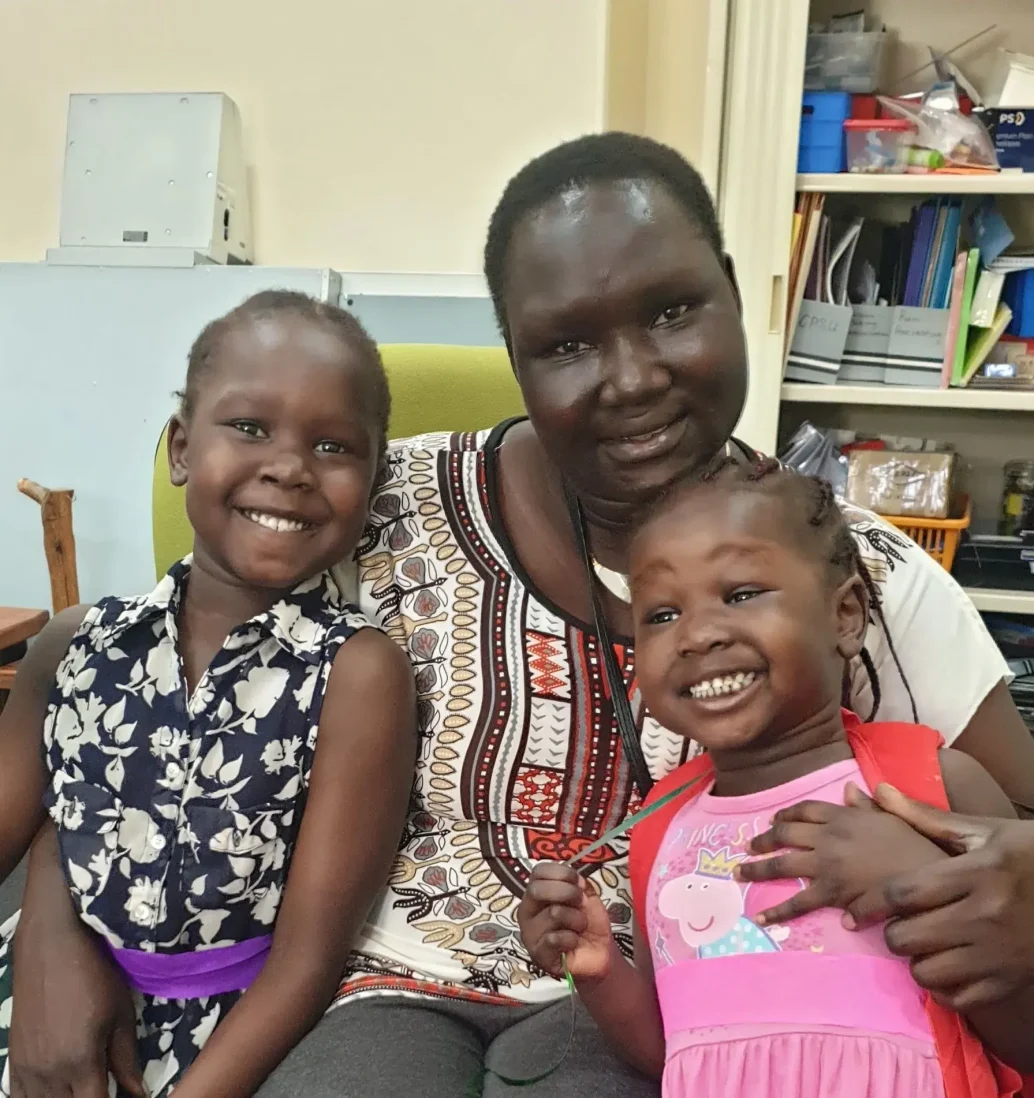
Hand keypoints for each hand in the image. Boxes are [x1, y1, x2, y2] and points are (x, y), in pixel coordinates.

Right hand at [8, 824, 145, 1097]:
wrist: (51, 946)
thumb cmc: (94, 974)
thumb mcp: (120, 1014)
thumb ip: (127, 1059)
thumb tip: (139, 1093)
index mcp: (81, 1063)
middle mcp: (49, 1074)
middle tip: (105, 1087)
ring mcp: (26, 1070)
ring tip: (82, 1087)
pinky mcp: (13, 1060)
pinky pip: (18, 1097)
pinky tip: (54, 1091)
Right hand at [517, 863, 612, 981]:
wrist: (598, 953)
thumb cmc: (589, 921)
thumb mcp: (587, 895)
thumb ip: (578, 882)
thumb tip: (574, 878)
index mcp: (537, 892)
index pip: (538, 872)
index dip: (562, 873)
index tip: (579, 882)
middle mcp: (528, 910)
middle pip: (537, 889)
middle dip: (567, 893)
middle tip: (581, 903)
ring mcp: (529, 933)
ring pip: (553, 914)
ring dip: (576, 919)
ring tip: (579, 927)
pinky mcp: (537, 954)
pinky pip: (554, 938)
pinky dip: (571, 938)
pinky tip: (573, 942)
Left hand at [739, 783, 945, 926]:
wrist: (928, 879)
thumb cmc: (917, 848)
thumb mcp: (892, 819)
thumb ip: (867, 805)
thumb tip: (849, 790)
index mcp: (843, 816)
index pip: (805, 810)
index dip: (786, 814)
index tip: (774, 820)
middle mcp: (828, 836)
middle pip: (786, 834)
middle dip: (763, 839)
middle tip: (748, 846)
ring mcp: (826, 864)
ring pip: (782, 863)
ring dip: (757, 868)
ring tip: (739, 872)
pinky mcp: (831, 892)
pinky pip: (798, 902)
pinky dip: (777, 910)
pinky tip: (759, 916)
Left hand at [847, 784, 1033, 1009]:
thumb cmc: (1030, 853)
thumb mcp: (984, 831)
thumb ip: (925, 817)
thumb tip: (877, 789)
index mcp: (975, 873)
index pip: (902, 894)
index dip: (870, 903)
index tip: (856, 910)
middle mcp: (985, 916)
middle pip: (907, 937)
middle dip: (892, 932)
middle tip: (899, 924)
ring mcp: (999, 955)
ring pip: (927, 973)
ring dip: (915, 960)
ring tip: (924, 945)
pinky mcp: (1011, 982)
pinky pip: (958, 1000)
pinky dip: (944, 988)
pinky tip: (946, 967)